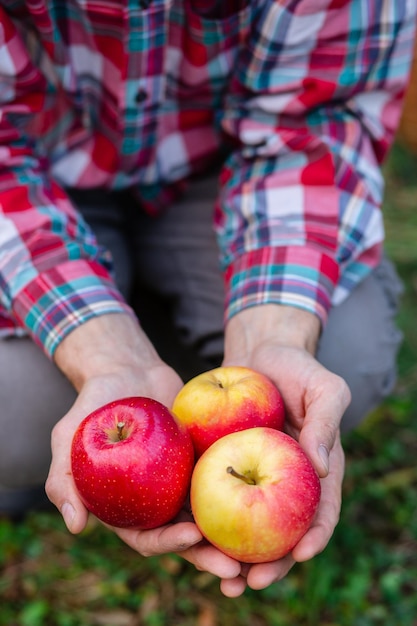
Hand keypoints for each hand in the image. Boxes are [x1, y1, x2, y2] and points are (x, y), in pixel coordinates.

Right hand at [45, 314, 241, 586]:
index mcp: (129, 508)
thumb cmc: (93, 404)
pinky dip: (246, 490)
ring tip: (263, 549)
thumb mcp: (69, 437)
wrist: (126, 369)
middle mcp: (160, 502)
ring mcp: (185, 482)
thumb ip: (63, 479)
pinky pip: (228, 476)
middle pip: (187, 538)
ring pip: (214, 515)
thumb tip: (75, 525)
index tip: (192, 538)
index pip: (148, 537)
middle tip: (238, 569)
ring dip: (235, 536)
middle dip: (210, 557)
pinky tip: (270, 496)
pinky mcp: (206, 459)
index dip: (168, 545)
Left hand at [218, 305, 350, 596]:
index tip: (301, 555)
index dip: (314, 538)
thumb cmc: (297, 369)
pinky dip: (206, 522)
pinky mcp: (223, 468)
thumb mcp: (325, 388)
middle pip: (281, 534)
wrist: (259, 353)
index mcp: (316, 473)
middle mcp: (285, 484)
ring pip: (245, 527)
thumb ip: (325, 423)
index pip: (321, 513)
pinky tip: (190, 537)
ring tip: (220, 578)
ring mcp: (253, 479)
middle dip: (270, 564)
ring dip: (234, 556)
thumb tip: (320, 467)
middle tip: (251, 581)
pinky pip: (215, 499)